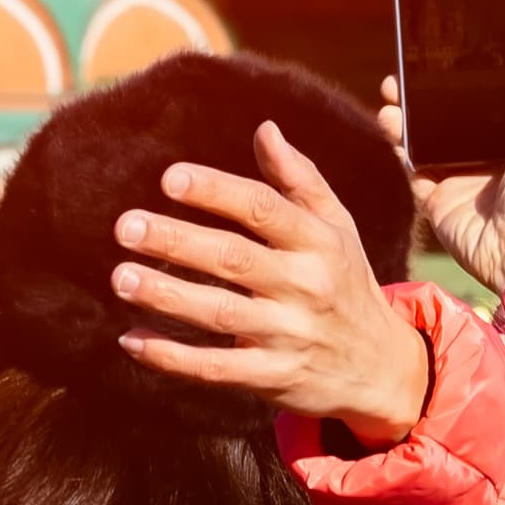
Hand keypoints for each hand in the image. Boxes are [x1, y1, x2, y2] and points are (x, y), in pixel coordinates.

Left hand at [112, 124, 433, 444]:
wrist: (383, 369)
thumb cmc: (347, 283)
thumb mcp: (337, 227)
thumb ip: (299, 179)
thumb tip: (264, 128)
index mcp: (318, 241)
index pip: (263, 209)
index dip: (216, 191)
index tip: (170, 178)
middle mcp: (305, 284)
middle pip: (233, 258)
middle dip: (177, 240)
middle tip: (126, 227)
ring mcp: (289, 334)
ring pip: (219, 313)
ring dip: (167, 295)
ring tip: (121, 277)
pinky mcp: (273, 376)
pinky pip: (216, 367)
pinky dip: (172, 357)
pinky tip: (132, 339)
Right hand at [382, 57, 504, 293]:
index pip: (480, 106)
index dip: (460, 85)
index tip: (441, 64)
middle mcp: (481, 157)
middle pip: (444, 120)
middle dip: (422, 99)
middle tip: (404, 79)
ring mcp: (455, 178)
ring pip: (422, 141)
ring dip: (404, 119)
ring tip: (391, 99)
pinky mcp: (435, 199)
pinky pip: (411, 170)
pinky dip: (399, 149)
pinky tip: (390, 128)